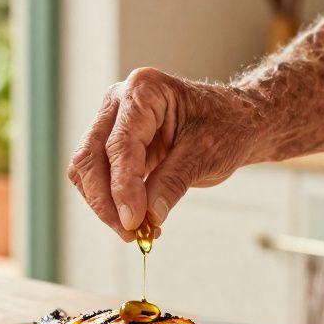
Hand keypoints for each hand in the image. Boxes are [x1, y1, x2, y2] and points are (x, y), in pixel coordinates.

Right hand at [66, 68, 259, 239]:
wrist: (237, 122)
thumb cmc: (226, 127)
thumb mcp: (206, 154)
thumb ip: (172, 183)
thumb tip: (146, 218)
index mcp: (144, 90)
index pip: (119, 144)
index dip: (123, 186)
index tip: (133, 221)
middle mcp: (120, 101)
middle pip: (90, 156)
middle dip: (105, 200)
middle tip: (131, 233)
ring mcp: (113, 121)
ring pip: (86, 169)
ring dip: (104, 205)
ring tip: (136, 231)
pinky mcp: (114, 144)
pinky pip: (99, 177)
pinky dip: (112, 202)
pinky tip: (138, 220)